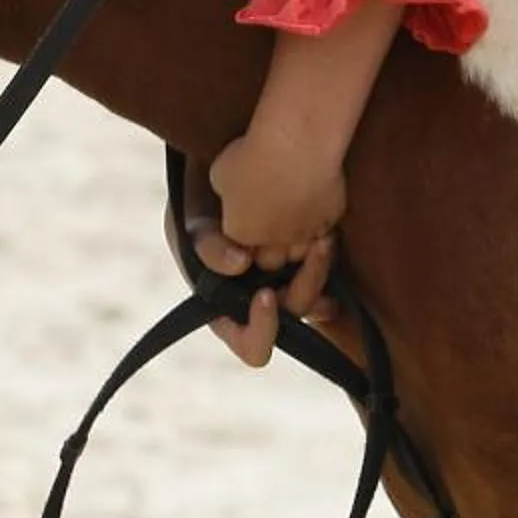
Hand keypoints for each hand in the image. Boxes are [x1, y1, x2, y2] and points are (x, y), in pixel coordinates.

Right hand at [199, 132, 346, 367]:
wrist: (223, 174)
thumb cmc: (197, 207)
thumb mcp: (191, 226)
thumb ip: (208, 247)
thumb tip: (240, 264)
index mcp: (228, 310)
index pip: (250, 343)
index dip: (262, 328)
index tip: (266, 295)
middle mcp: (260, 303)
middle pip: (292, 317)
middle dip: (305, 289)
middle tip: (314, 252)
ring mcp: (285, 284)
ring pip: (314, 297)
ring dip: (319, 271)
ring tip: (323, 240)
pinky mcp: (304, 261)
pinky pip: (323, 274)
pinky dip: (325, 261)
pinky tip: (326, 239)